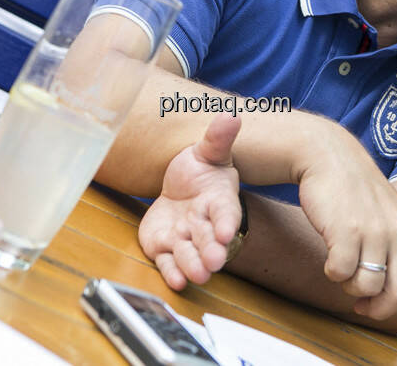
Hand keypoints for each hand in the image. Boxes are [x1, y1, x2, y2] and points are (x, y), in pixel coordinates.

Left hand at [138, 115, 242, 290]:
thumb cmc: (200, 170)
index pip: (225, 212)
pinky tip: (175, 281)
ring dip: (193, 265)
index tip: (227, 232)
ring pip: (190, 254)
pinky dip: (172, 272)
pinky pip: (168, 263)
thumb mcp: (208, 151)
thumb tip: (232, 115)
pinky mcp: (164, 247)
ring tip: (197, 274)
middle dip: (212, 251)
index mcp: (219, 200)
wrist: (178, 187)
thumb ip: (218, 138)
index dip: (227, 222)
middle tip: (214, 261)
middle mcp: (204, 224)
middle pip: (209, 239)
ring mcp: (185, 238)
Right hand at [296, 142, 396, 339]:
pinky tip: (329, 256)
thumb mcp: (390, 213)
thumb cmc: (356, 190)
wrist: (330, 156)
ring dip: (351, 288)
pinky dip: (332, 273)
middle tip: (364, 309)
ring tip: (343, 270)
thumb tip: (389, 289)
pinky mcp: (346, 231)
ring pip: (367, 287)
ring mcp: (375, 232)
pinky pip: (340, 274)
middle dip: (380, 309)